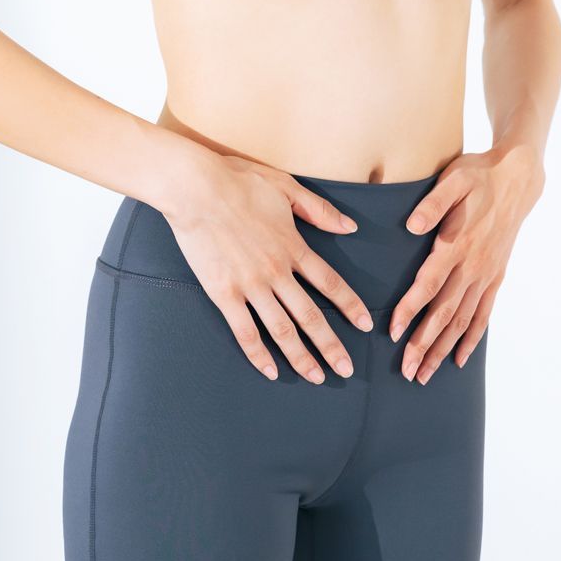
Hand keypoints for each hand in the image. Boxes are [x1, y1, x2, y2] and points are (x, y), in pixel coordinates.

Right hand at [159, 152, 374, 383]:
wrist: (196, 188)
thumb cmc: (240, 182)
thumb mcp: (288, 188)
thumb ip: (320, 210)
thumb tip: (350, 227)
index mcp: (294, 247)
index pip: (330, 283)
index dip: (350, 306)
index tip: (364, 325)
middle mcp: (277, 272)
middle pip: (311, 315)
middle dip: (331, 346)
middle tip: (346, 370)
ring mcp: (250, 285)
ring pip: (282, 329)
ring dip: (301, 357)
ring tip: (317, 377)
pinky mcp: (223, 294)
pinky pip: (244, 331)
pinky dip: (258, 354)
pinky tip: (270, 371)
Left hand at [392, 144, 543, 383]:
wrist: (519, 179)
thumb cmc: (480, 176)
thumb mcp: (455, 179)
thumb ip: (433, 203)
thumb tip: (412, 225)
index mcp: (457, 244)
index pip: (429, 284)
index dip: (411, 309)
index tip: (394, 332)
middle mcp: (473, 266)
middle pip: (445, 313)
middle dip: (424, 344)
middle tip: (407, 372)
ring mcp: (486, 275)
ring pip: (463, 320)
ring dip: (443, 349)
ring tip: (426, 374)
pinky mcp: (496, 277)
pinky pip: (484, 314)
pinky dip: (471, 338)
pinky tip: (459, 359)